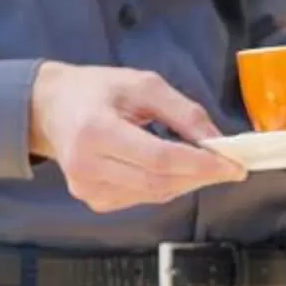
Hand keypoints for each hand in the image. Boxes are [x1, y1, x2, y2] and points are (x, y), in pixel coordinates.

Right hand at [27, 63, 242, 213]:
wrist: (50, 108)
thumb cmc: (96, 90)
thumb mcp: (143, 85)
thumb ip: (183, 112)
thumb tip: (217, 140)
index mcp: (96, 131)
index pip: (159, 158)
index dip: (201, 164)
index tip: (234, 164)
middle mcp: (87, 167)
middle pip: (159, 182)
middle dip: (201, 176)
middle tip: (229, 165)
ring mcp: (87, 188)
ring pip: (154, 195)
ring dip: (186, 181)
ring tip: (203, 162)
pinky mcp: (92, 200)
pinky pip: (141, 198)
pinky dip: (165, 186)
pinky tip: (171, 169)